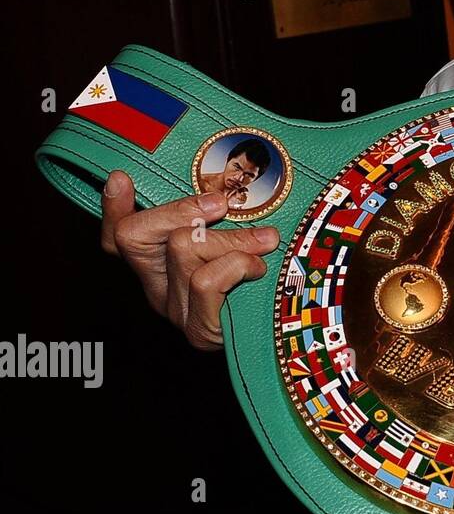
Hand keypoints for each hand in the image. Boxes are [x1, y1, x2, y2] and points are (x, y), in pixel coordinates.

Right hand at [99, 169, 280, 350]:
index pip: (119, 238)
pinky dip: (239, 264)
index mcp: (159, 267)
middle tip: (222, 204)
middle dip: (183, 210)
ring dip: (230, 238)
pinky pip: (206, 279)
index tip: (120, 178)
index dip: (113, 209)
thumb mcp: (237, 243)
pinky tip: (258, 271)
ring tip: (264, 242)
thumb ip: (219, 222)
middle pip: (139, 234)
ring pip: (182, 248)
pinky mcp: (198, 328)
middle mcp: (157, 290)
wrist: (280, 335)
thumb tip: (221, 192)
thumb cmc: (260, 282)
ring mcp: (176, 310)